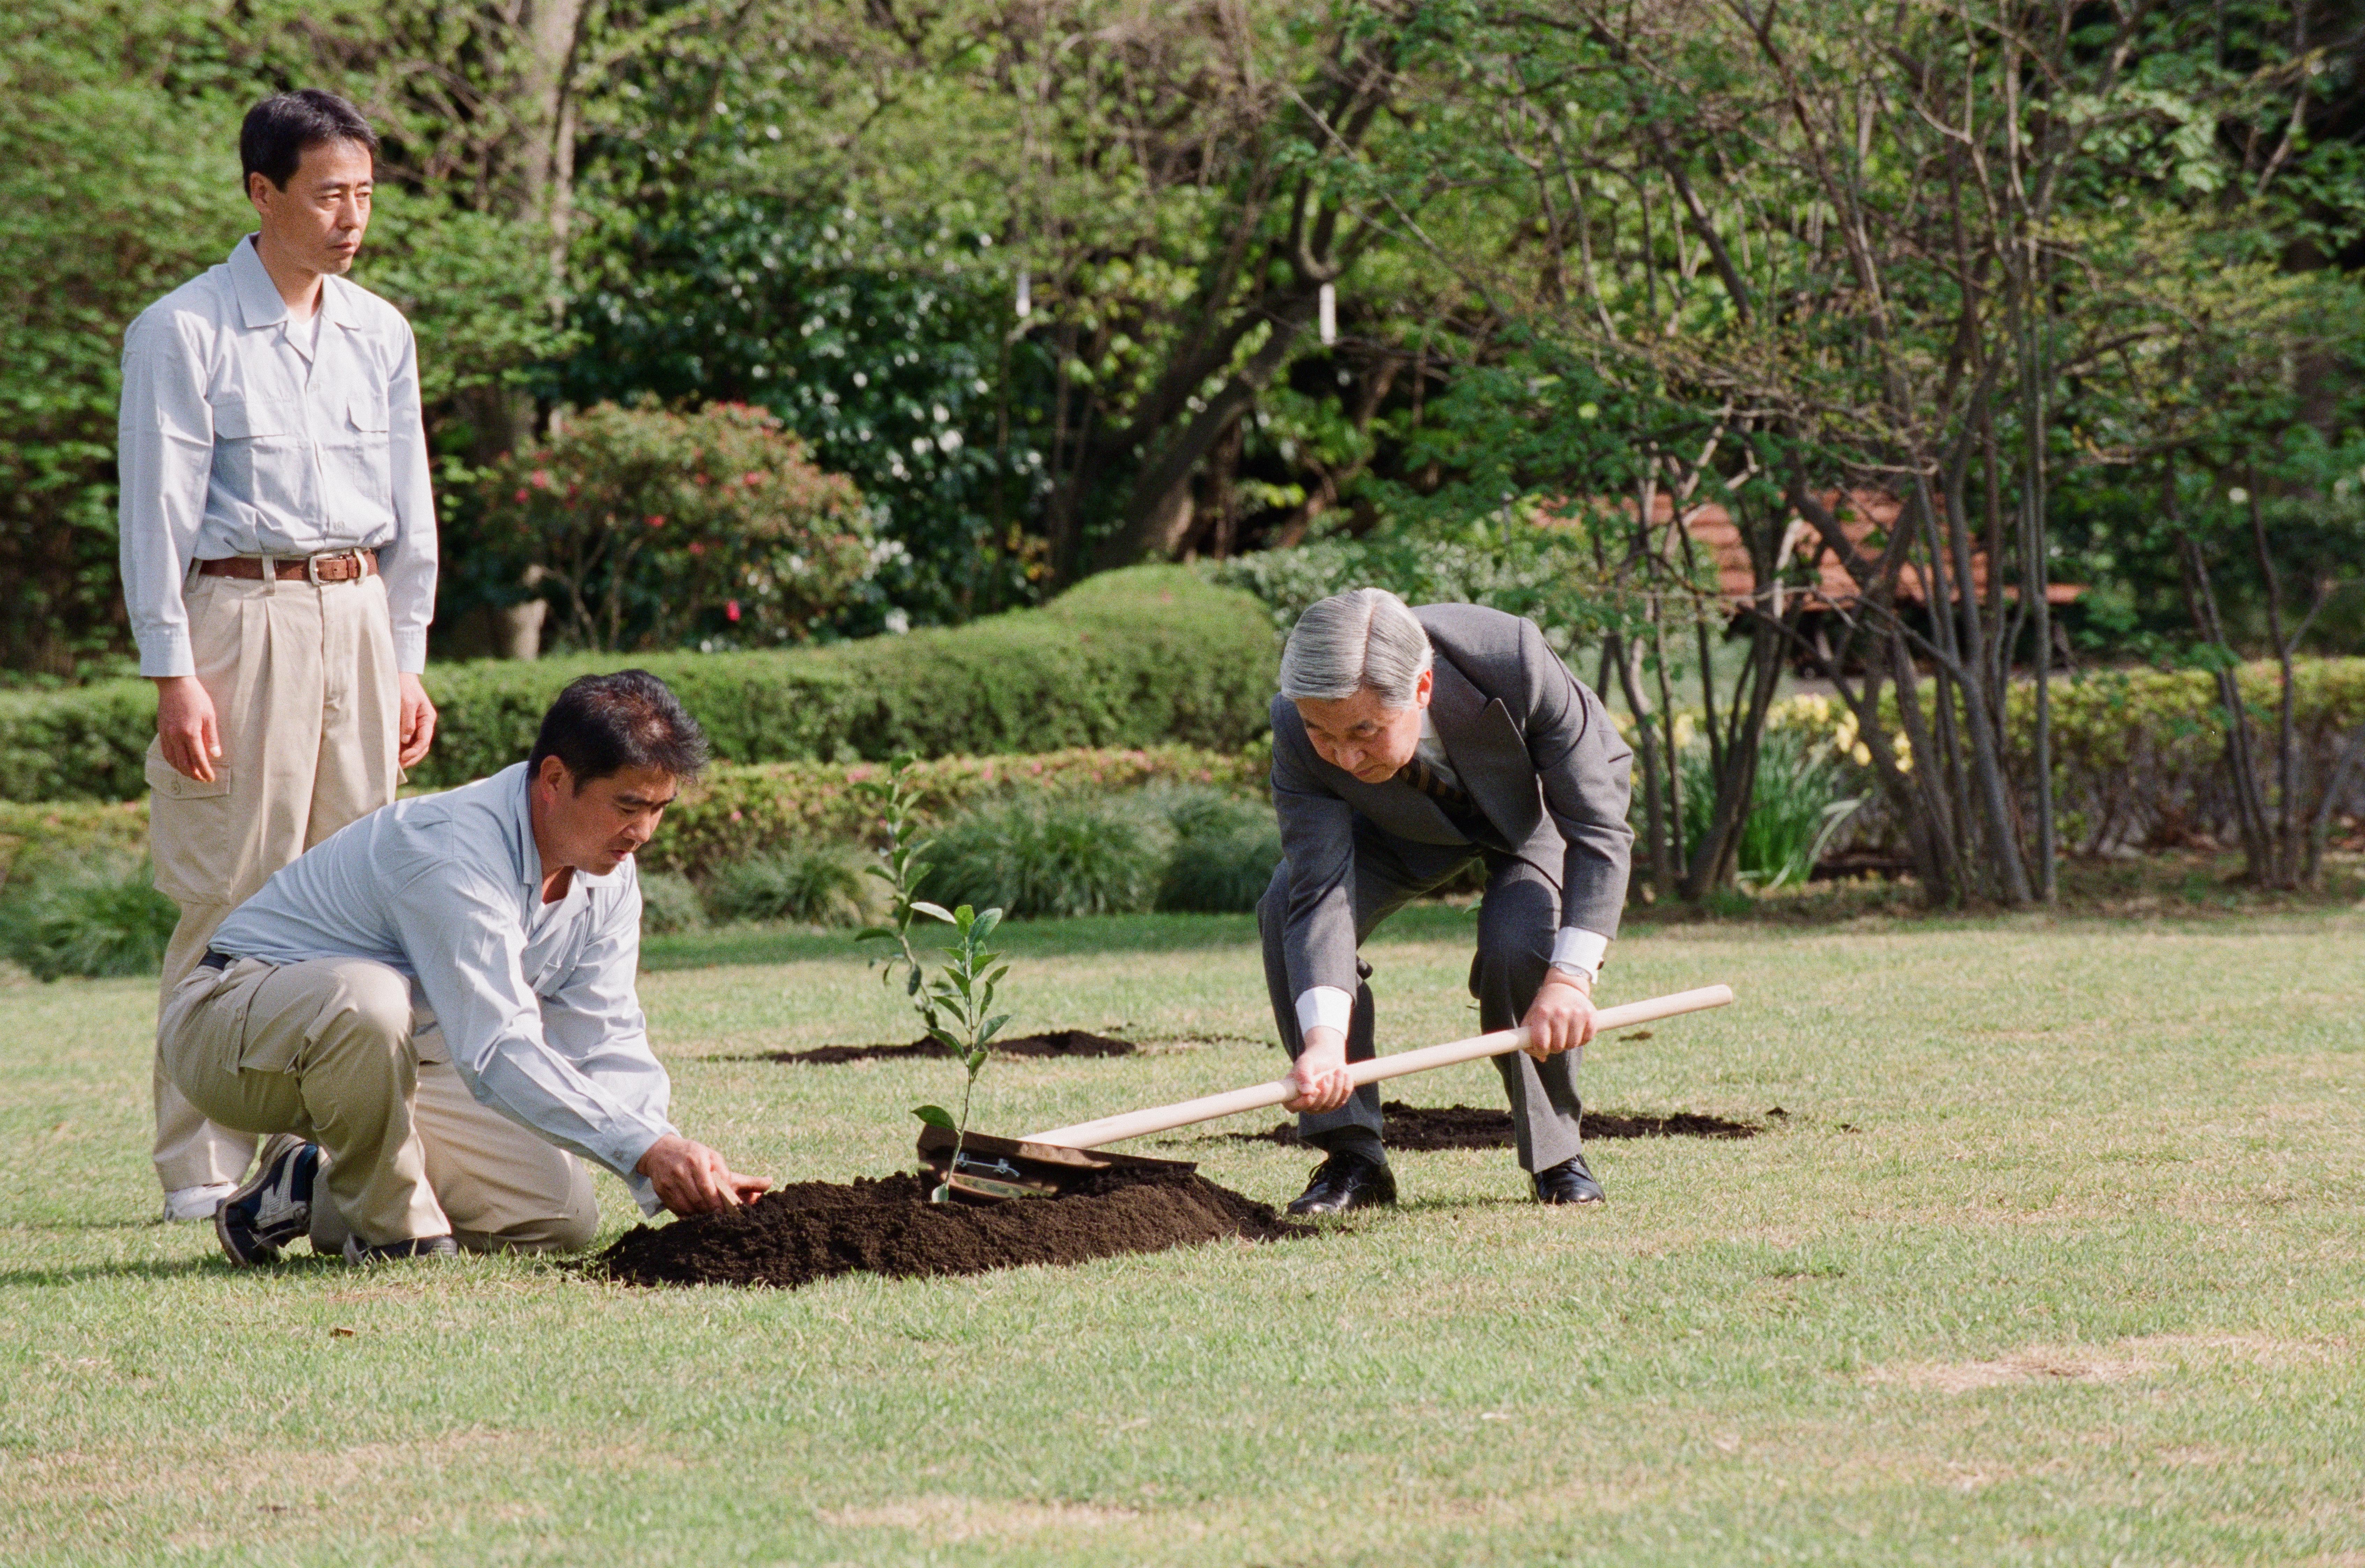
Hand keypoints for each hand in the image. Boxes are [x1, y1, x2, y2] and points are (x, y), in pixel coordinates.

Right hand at [152, 675, 221, 782]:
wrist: (174, 683)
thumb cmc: (195, 697)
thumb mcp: (210, 715)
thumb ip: (212, 737)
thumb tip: (216, 755)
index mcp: (190, 733)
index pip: (198, 759)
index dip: (205, 771)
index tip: (211, 778)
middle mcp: (175, 736)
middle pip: (183, 764)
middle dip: (194, 775)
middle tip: (202, 779)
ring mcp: (166, 734)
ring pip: (172, 760)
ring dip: (182, 770)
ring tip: (192, 774)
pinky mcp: (161, 730)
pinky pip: (165, 751)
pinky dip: (172, 761)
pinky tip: (179, 763)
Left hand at [397, 673, 437, 767]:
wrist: (401, 676)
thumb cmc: (405, 687)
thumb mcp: (406, 703)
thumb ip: (407, 722)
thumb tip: (405, 741)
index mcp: (428, 719)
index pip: (424, 741)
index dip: (415, 751)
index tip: (404, 758)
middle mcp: (424, 724)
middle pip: (422, 747)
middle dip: (412, 757)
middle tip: (399, 766)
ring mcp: (417, 725)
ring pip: (415, 745)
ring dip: (407, 755)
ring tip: (396, 764)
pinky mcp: (408, 725)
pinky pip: (407, 740)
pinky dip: (402, 749)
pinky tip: (393, 754)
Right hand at [634, 1134, 770, 1215]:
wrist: (660, 1151)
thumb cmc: (693, 1154)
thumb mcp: (714, 1158)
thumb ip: (734, 1174)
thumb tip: (767, 1184)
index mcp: (697, 1160)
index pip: (710, 1188)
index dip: (719, 1204)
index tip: (729, 1212)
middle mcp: (681, 1172)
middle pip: (699, 1201)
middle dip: (712, 1211)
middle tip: (723, 1218)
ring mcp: (668, 1183)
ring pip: (688, 1208)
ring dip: (701, 1215)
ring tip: (711, 1216)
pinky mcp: (660, 1192)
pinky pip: (677, 1211)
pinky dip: (689, 1215)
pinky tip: (697, 1215)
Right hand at [1282, 1026, 1353, 1113]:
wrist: (1326, 1059)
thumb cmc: (1311, 1062)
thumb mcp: (1305, 1063)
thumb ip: (1303, 1075)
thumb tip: (1307, 1091)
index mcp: (1292, 1096)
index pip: (1294, 1107)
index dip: (1305, 1102)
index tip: (1315, 1090)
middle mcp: (1306, 1105)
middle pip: (1316, 1107)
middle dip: (1325, 1091)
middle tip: (1329, 1076)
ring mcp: (1321, 1106)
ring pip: (1331, 1104)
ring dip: (1337, 1087)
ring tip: (1338, 1071)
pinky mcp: (1335, 1104)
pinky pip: (1342, 1100)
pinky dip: (1345, 1087)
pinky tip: (1345, 1075)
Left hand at [1521, 971, 1597, 1060]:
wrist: (1565, 985)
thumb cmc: (1546, 1006)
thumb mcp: (1532, 1016)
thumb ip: (1530, 1038)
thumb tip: (1542, 1058)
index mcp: (1542, 1014)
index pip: (1541, 1044)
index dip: (1541, 1050)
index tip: (1543, 1047)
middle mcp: (1559, 1013)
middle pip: (1558, 1047)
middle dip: (1555, 1047)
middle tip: (1555, 1039)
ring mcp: (1576, 1013)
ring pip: (1573, 1044)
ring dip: (1569, 1043)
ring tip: (1565, 1033)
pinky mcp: (1590, 1014)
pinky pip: (1587, 1038)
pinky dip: (1582, 1039)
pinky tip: (1577, 1031)